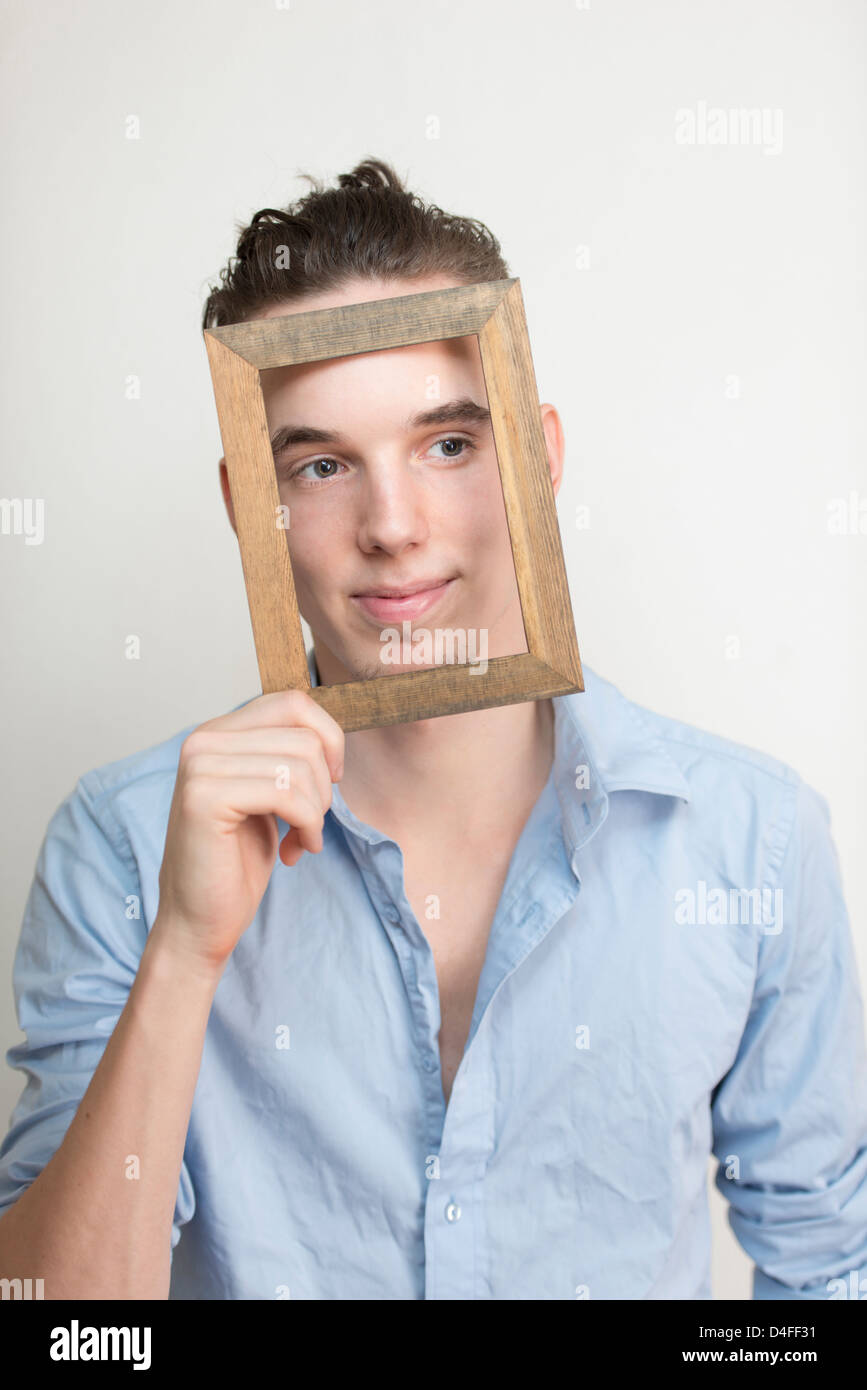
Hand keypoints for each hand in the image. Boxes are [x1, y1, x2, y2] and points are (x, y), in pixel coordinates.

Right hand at [151, 690, 343, 971]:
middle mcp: (203, 740)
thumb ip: (286, 754)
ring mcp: (200, 765)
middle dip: (324, 787)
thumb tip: (329, 732)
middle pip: (304, 736)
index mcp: (218, 733)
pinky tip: (294, 851)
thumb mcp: (269, 794)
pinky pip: (288, 794)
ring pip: (301, 765)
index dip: (329, 739)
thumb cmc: (238, 861)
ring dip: (317, 812)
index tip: (330, 781)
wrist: (199, 921)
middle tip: (311, 824)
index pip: (293, 703)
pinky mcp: (204, 797)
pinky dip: (307, 826)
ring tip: (301, 839)